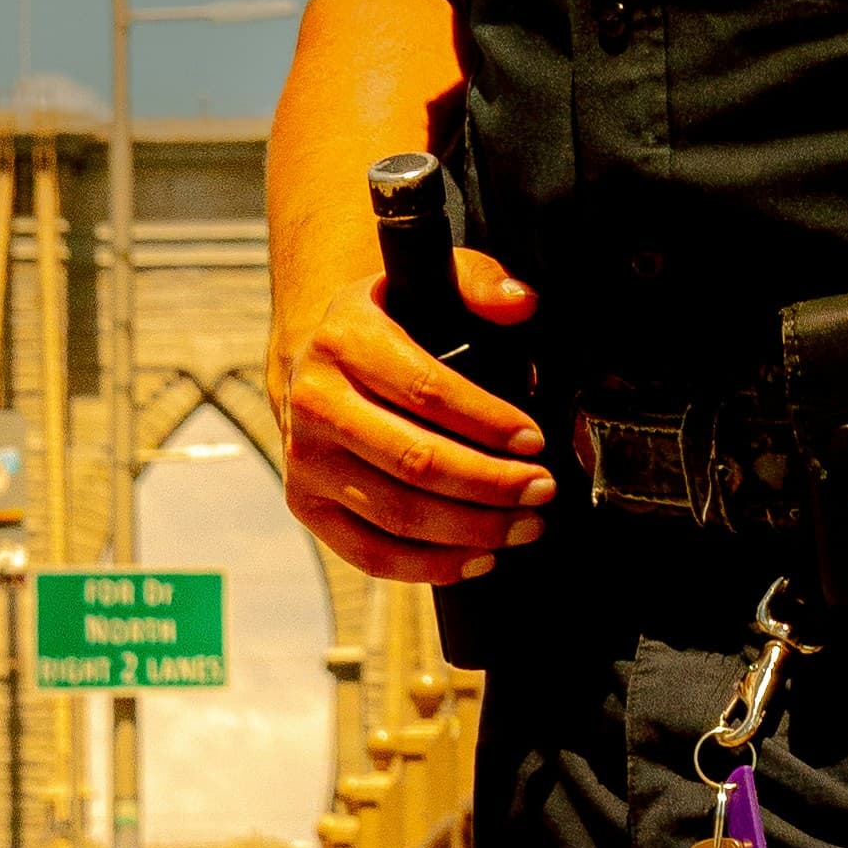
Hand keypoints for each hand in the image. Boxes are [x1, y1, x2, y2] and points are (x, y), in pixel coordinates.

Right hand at [273, 249, 552, 583]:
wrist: (316, 356)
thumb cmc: (391, 323)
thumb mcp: (431, 282)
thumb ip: (482, 283)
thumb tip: (522, 304)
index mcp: (345, 341)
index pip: (425, 391)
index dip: (487, 421)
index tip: (535, 440)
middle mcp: (314, 402)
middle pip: (414, 461)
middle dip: (491, 483)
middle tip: (543, 489)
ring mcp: (304, 461)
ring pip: (396, 514)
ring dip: (471, 529)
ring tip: (526, 525)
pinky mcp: (305, 507)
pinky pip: (370, 553)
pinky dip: (430, 565)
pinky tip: (478, 557)